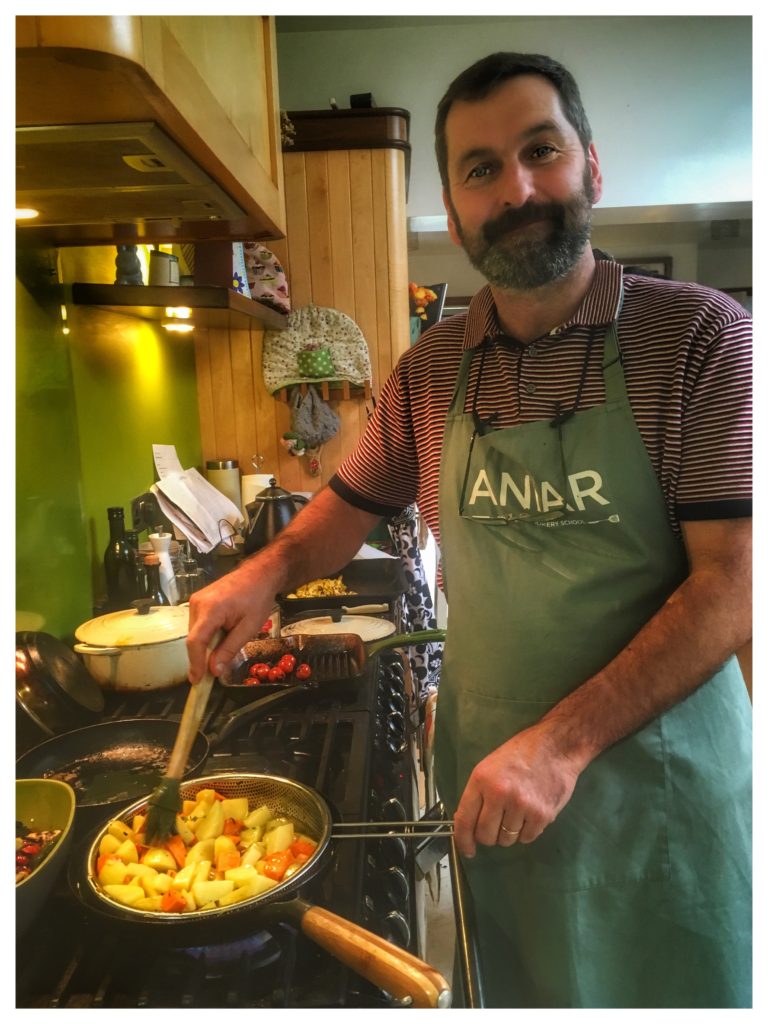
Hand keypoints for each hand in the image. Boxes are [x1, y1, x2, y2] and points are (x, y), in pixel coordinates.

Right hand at [186, 566, 274, 682]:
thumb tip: (213, 670)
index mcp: (211, 609)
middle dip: (203, 656)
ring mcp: (196, 600)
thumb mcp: (248, 628)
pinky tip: (222, 634)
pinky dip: (207, 634)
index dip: (195, 663)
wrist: (259, 575)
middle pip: (194, 638)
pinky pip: (198, 624)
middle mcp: (198, 603)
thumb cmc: (257, 599)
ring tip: (226, 643)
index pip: (196, 641)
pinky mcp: (198, 600)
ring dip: (206, 644)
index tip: (197, 681)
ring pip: (195, 632)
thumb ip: (229, 649)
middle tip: (215, 671)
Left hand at [453, 722, 583, 857]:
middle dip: (489, 836)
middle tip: (496, 826)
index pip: (464, 819)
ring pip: (506, 839)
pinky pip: (527, 838)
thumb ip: (479, 794)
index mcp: (482, 780)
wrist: (557, 746)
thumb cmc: (522, 754)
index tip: (467, 850)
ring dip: (509, 833)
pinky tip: (530, 813)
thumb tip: (469, 824)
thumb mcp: (490, 766)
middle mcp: (500, 794)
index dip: (463, 839)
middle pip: (485, 835)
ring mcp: (521, 806)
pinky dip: (527, 831)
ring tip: (517, 812)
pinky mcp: (542, 815)